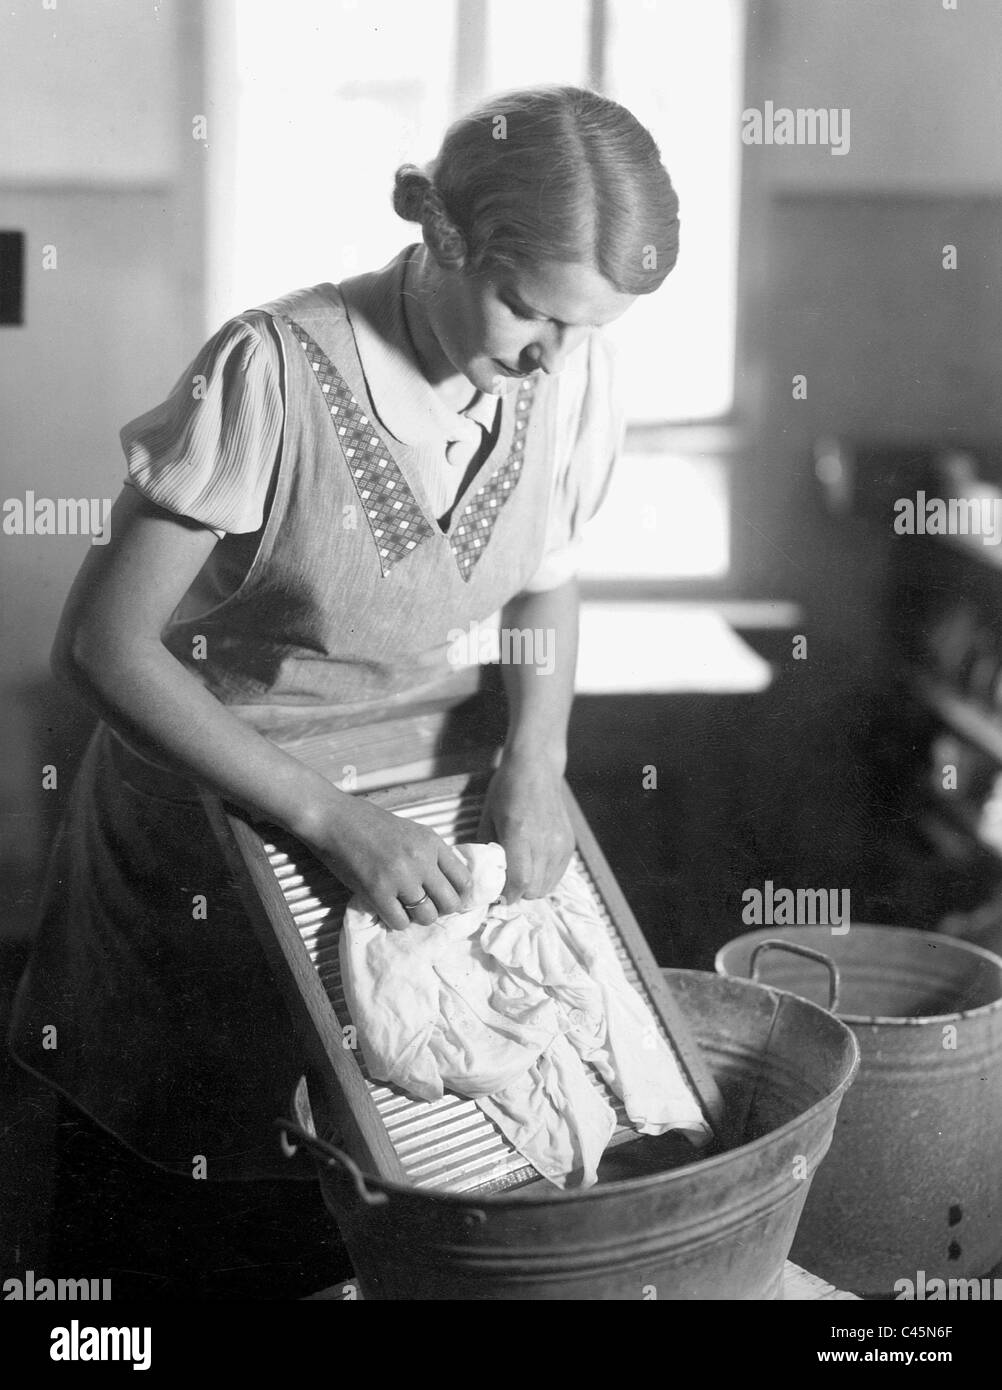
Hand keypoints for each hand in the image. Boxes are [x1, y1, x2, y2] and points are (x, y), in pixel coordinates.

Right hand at [302, 793, 471, 930]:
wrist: (336, 819)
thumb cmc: (370, 824)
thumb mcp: (411, 832)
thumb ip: (431, 854)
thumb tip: (448, 885)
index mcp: (432, 842)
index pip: (463, 880)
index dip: (457, 894)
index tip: (445, 897)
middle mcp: (421, 860)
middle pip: (450, 903)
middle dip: (439, 909)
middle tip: (425, 905)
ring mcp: (400, 877)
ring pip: (427, 917)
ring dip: (417, 917)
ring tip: (404, 906)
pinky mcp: (377, 892)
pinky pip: (400, 922)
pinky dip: (395, 920)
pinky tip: (387, 908)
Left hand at [477, 750, 574, 904]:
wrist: (536, 767)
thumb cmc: (507, 788)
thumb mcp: (488, 816)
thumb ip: (486, 848)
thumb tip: (484, 875)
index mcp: (520, 834)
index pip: (519, 881)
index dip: (507, 895)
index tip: (497, 895)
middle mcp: (544, 842)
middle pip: (534, 890)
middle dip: (517, 892)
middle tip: (506, 882)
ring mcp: (560, 844)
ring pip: (547, 886)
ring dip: (532, 886)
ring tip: (520, 872)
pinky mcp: (569, 844)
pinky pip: (557, 875)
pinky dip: (545, 877)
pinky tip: (534, 863)